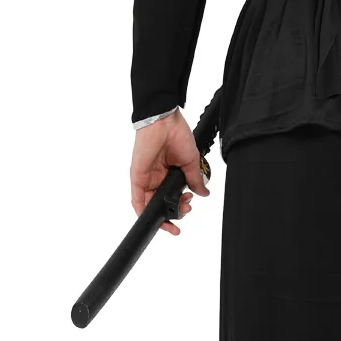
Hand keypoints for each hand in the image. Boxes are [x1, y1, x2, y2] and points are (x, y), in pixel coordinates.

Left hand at [130, 110, 209, 235]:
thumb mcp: (191, 161)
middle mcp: (157, 178)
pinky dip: (143, 211)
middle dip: (176, 212)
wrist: (164, 122)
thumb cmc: (176, 135)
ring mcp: (146, 179)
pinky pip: (137, 199)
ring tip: (178, 213)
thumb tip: (204, 192)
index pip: (172, 197)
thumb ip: (195, 179)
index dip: (180, 207)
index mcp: (169, 174)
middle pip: (162, 204)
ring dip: (163, 215)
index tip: (189, 208)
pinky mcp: (137, 178)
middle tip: (186, 209)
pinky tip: (153, 219)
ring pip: (150, 205)